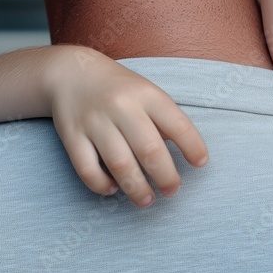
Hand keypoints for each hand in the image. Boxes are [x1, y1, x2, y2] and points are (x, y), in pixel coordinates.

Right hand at [49, 49, 207, 206]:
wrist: (72, 72)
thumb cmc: (119, 88)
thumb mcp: (147, 93)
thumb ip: (165, 120)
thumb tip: (186, 154)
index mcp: (147, 94)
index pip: (178, 125)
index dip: (193, 147)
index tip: (200, 164)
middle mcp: (122, 106)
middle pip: (150, 150)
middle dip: (166, 177)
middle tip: (173, 191)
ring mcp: (94, 121)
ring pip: (120, 164)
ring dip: (137, 188)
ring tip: (147, 200)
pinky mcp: (71, 135)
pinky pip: (87, 169)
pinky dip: (101, 184)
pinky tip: (113, 189)